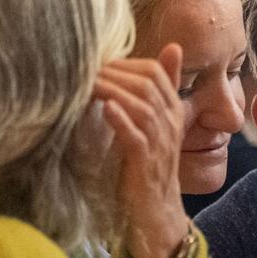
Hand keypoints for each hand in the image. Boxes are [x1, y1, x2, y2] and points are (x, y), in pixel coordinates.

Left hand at [94, 43, 188, 257]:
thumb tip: (170, 48)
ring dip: (113, 91)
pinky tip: (107, 109)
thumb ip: (156, 92)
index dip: (126, 62)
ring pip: (143, 107)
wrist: (156, 208)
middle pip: (148, 85)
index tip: (97, 63)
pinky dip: (122, 121)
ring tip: (88, 83)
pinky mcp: (146, 164)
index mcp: (172, 111)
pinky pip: (137, 137)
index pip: (156, 72)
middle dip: (115, 73)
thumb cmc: (147, 163)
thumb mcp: (152, 124)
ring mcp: (160, 144)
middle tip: (84, 69)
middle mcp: (170, 124)